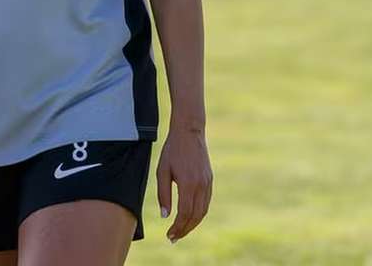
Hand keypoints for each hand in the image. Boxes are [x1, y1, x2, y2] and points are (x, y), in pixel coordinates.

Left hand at [157, 125, 212, 243]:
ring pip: (203, 211)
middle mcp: (201, 186)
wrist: (189, 132)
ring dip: (193, 224)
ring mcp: (207, 183)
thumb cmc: (172, 150)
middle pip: (195, 216)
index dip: (177, 227)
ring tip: (181, 231)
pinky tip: (190, 217)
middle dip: (185, 229)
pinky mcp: (210, 180)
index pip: (184, 213)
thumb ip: (163, 194)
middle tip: (173, 238)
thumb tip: (165, 215)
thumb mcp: (162, 171)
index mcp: (188, 184)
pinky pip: (206, 202)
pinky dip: (198, 213)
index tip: (169, 235)